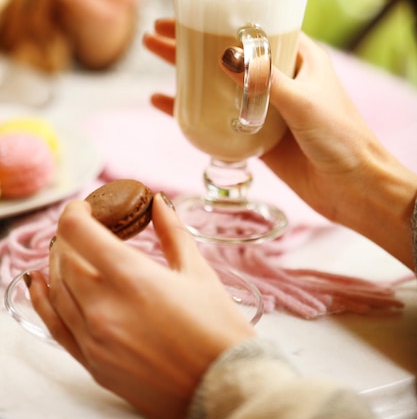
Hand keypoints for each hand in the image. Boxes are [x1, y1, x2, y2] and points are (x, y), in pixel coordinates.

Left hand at [28, 193, 254, 418]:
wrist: (223, 389)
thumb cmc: (218, 330)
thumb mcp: (198, 272)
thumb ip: (172, 232)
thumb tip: (158, 203)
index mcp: (131, 277)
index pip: (79, 232)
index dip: (76, 211)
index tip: (85, 206)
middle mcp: (104, 306)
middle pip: (65, 258)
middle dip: (71, 236)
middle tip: (88, 229)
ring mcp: (94, 339)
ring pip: (57, 288)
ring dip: (59, 263)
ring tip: (72, 251)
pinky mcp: (93, 364)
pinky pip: (56, 326)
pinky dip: (44, 301)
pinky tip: (40, 285)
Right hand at [143, 23, 416, 267]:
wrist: (352, 188)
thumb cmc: (342, 138)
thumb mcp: (304, 102)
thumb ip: (265, 80)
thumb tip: (223, 55)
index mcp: (298, 56)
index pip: (252, 27)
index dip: (218, 17)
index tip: (186, 10)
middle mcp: (278, 76)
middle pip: (226, 50)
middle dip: (191, 39)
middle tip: (156, 32)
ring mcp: (264, 104)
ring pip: (217, 81)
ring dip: (186, 69)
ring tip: (153, 53)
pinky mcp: (254, 132)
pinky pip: (216, 115)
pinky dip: (189, 108)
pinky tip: (162, 103)